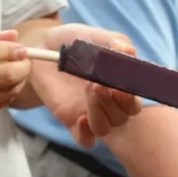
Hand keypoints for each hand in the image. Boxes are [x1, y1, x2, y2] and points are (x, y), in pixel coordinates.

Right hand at [0, 30, 32, 131]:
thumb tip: (12, 35)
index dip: (13, 50)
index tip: (22, 48)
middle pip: (6, 76)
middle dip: (23, 67)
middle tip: (24, 61)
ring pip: (7, 93)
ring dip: (18, 81)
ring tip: (15, 72)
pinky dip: (7, 93)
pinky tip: (2, 85)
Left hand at [28, 23, 144, 146]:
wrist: (43, 47)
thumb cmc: (73, 41)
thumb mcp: (93, 36)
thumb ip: (113, 42)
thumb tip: (129, 51)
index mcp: (119, 85)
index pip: (134, 103)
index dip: (131, 99)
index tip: (121, 86)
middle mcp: (108, 103)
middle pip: (122, 118)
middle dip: (114, 103)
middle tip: (99, 85)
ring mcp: (89, 113)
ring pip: (105, 129)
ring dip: (100, 113)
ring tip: (89, 90)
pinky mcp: (70, 120)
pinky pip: (85, 140)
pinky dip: (86, 135)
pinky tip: (81, 118)